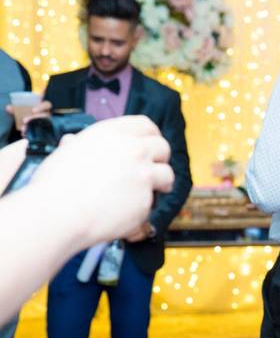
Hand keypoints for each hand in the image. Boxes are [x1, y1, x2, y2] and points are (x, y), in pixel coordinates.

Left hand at [5, 100, 51, 133]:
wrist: (29, 121)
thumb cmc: (28, 112)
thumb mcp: (22, 109)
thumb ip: (16, 108)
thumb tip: (8, 108)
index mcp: (44, 107)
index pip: (47, 105)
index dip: (41, 107)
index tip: (33, 110)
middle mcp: (47, 115)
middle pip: (44, 116)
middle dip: (34, 118)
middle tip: (25, 120)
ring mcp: (46, 122)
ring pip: (42, 124)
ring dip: (32, 126)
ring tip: (24, 128)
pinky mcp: (43, 130)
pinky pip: (39, 132)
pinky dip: (31, 133)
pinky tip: (25, 134)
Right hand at [29, 115, 172, 248]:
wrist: (58, 212)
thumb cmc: (54, 184)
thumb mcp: (64, 152)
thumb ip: (78, 146)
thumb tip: (72, 142)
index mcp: (112, 132)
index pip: (145, 125)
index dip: (151, 136)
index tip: (151, 145)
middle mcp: (133, 149)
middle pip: (163, 147)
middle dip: (160, 158)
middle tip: (153, 169)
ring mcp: (143, 174)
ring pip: (167, 174)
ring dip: (161, 183)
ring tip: (150, 191)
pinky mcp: (147, 199)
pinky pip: (152, 202)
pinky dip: (142, 207)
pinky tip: (125, 211)